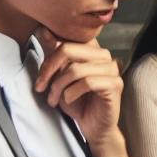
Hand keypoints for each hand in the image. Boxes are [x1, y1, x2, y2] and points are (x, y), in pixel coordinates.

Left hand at [34, 27, 123, 149]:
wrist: (92, 127)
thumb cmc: (78, 102)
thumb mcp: (58, 76)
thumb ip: (53, 53)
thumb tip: (43, 29)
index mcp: (91, 50)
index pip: (66, 39)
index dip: (49, 55)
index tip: (41, 76)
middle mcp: (104, 56)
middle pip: (68, 50)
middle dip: (49, 70)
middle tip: (41, 87)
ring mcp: (112, 70)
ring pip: (76, 69)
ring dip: (59, 86)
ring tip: (54, 99)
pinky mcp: (115, 85)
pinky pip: (87, 82)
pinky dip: (72, 92)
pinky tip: (69, 99)